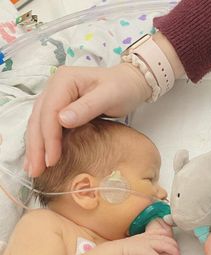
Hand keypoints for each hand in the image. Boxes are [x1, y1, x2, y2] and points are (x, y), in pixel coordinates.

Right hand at [25, 63, 150, 176]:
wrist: (130, 82)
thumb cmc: (123, 88)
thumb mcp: (109, 96)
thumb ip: (87, 107)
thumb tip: (62, 120)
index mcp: (63, 81)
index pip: (49, 112)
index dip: (49, 137)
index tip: (52, 160)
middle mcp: (54, 87)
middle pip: (39, 119)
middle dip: (36, 146)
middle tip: (35, 171)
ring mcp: (56, 97)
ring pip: (39, 124)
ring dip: (35, 147)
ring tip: (34, 169)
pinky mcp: (61, 108)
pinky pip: (47, 126)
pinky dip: (43, 142)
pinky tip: (41, 158)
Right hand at [118, 228, 179, 254]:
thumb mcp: (134, 249)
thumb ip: (143, 250)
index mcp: (145, 236)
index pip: (162, 232)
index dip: (170, 238)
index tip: (174, 246)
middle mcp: (147, 238)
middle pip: (168, 238)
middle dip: (175, 246)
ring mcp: (147, 244)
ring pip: (167, 245)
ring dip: (173, 253)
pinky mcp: (145, 252)